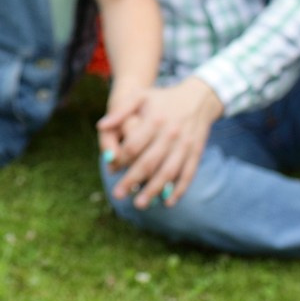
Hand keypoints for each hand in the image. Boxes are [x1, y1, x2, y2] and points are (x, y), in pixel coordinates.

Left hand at [102, 78, 221, 210]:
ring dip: (154, 189)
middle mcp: (170, 134)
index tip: (110, 170)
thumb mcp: (140, 96)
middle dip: (132, 180)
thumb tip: (100, 126)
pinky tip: (168, 202)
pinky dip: (179, 189)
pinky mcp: (196, 152)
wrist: (198, 98)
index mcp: (154, 120)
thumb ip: (120, 111)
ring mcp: (185, 145)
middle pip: (149, 162)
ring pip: (168, 171)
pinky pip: (188, 174)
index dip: (120, 159)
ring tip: (139, 204)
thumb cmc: (162, 98)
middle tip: (118, 195)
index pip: (133, 145)